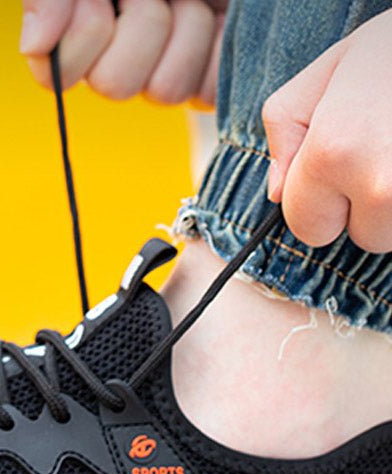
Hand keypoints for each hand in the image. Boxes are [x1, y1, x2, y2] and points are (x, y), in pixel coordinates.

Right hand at [19, 0, 225, 105]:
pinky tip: (223, 18)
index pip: (54, 74)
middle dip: (144, 22)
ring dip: (188, 30)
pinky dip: (219, 49)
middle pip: (114, 85)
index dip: (83, 34)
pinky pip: (205, 93)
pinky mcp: (209, 81)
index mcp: (82, 25)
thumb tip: (35, 47)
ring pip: (163, 91)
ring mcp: (163, 71)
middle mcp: (117, 55)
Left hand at [264, 9, 391, 252]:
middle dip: (365, 207)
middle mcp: (380, 185)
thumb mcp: (322, 77)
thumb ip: (284, 137)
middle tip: (383, 152)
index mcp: (334, 154)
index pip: (308, 229)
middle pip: (362, 237)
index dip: (319, 202)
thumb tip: (278, 195)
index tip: (338, 170)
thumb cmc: (390, 50)